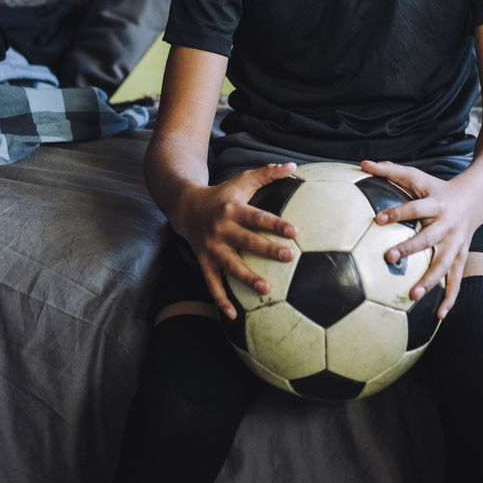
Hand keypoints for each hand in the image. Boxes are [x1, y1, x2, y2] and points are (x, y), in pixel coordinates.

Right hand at [179, 162, 299, 319]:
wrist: (187, 208)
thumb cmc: (223, 195)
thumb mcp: (242, 181)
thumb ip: (267, 174)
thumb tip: (293, 166)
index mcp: (233, 210)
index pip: (258, 217)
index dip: (276, 224)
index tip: (295, 231)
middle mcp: (222, 230)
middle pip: (247, 242)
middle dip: (268, 250)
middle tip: (290, 257)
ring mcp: (212, 249)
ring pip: (231, 266)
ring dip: (248, 278)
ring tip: (267, 289)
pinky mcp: (205, 263)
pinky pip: (213, 284)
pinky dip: (221, 301)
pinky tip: (235, 316)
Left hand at [359, 159, 482, 318]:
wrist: (475, 199)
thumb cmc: (437, 188)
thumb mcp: (417, 176)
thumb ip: (390, 170)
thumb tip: (362, 162)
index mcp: (435, 204)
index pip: (414, 208)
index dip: (397, 213)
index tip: (377, 219)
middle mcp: (447, 225)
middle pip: (429, 238)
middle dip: (410, 249)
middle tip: (389, 258)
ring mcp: (456, 244)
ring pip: (444, 264)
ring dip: (430, 280)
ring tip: (413, 295)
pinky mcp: (461, 258)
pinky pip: (456, 280)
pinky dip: (450, 298)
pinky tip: (438, 315)